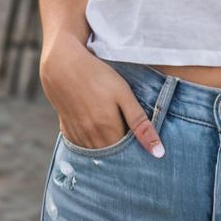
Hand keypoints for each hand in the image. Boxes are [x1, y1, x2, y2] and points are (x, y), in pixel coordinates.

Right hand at [40, 33, 164, 157]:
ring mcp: (77, 135)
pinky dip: (91, 143)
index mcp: (109, 132)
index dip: (136, 149)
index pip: (127, 154)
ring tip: (113, 131)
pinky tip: (96, 130)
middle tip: (129, 135)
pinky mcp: (66, 130)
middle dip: (122, 152)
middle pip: (112, 156)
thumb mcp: (123, 94)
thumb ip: (140, 123)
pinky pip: (81, 146)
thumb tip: (158, 152)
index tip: (141, 141)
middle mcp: (91, 138)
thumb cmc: (97, 76)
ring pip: (96, 153)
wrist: (62, 65)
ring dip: (106, 148)